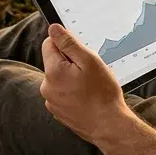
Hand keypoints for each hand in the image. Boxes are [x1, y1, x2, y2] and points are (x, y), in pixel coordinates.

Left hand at [40, 24, 138, 144]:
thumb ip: (69, 43)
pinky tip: (86, 97)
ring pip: (59, 78)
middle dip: (70, 62)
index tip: (81, 54)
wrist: (108, 126)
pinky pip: (62, 93)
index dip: (66, 44)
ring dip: (71, 77)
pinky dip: (72, 92)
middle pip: (54, 61)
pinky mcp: (57, 111)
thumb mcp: (89, 61)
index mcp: (53, 72)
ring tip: (89, 87)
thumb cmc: (102, 93)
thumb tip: (53, 29)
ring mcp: (51, 101)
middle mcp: (47, 87)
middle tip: (89, 72)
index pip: (49, 44)